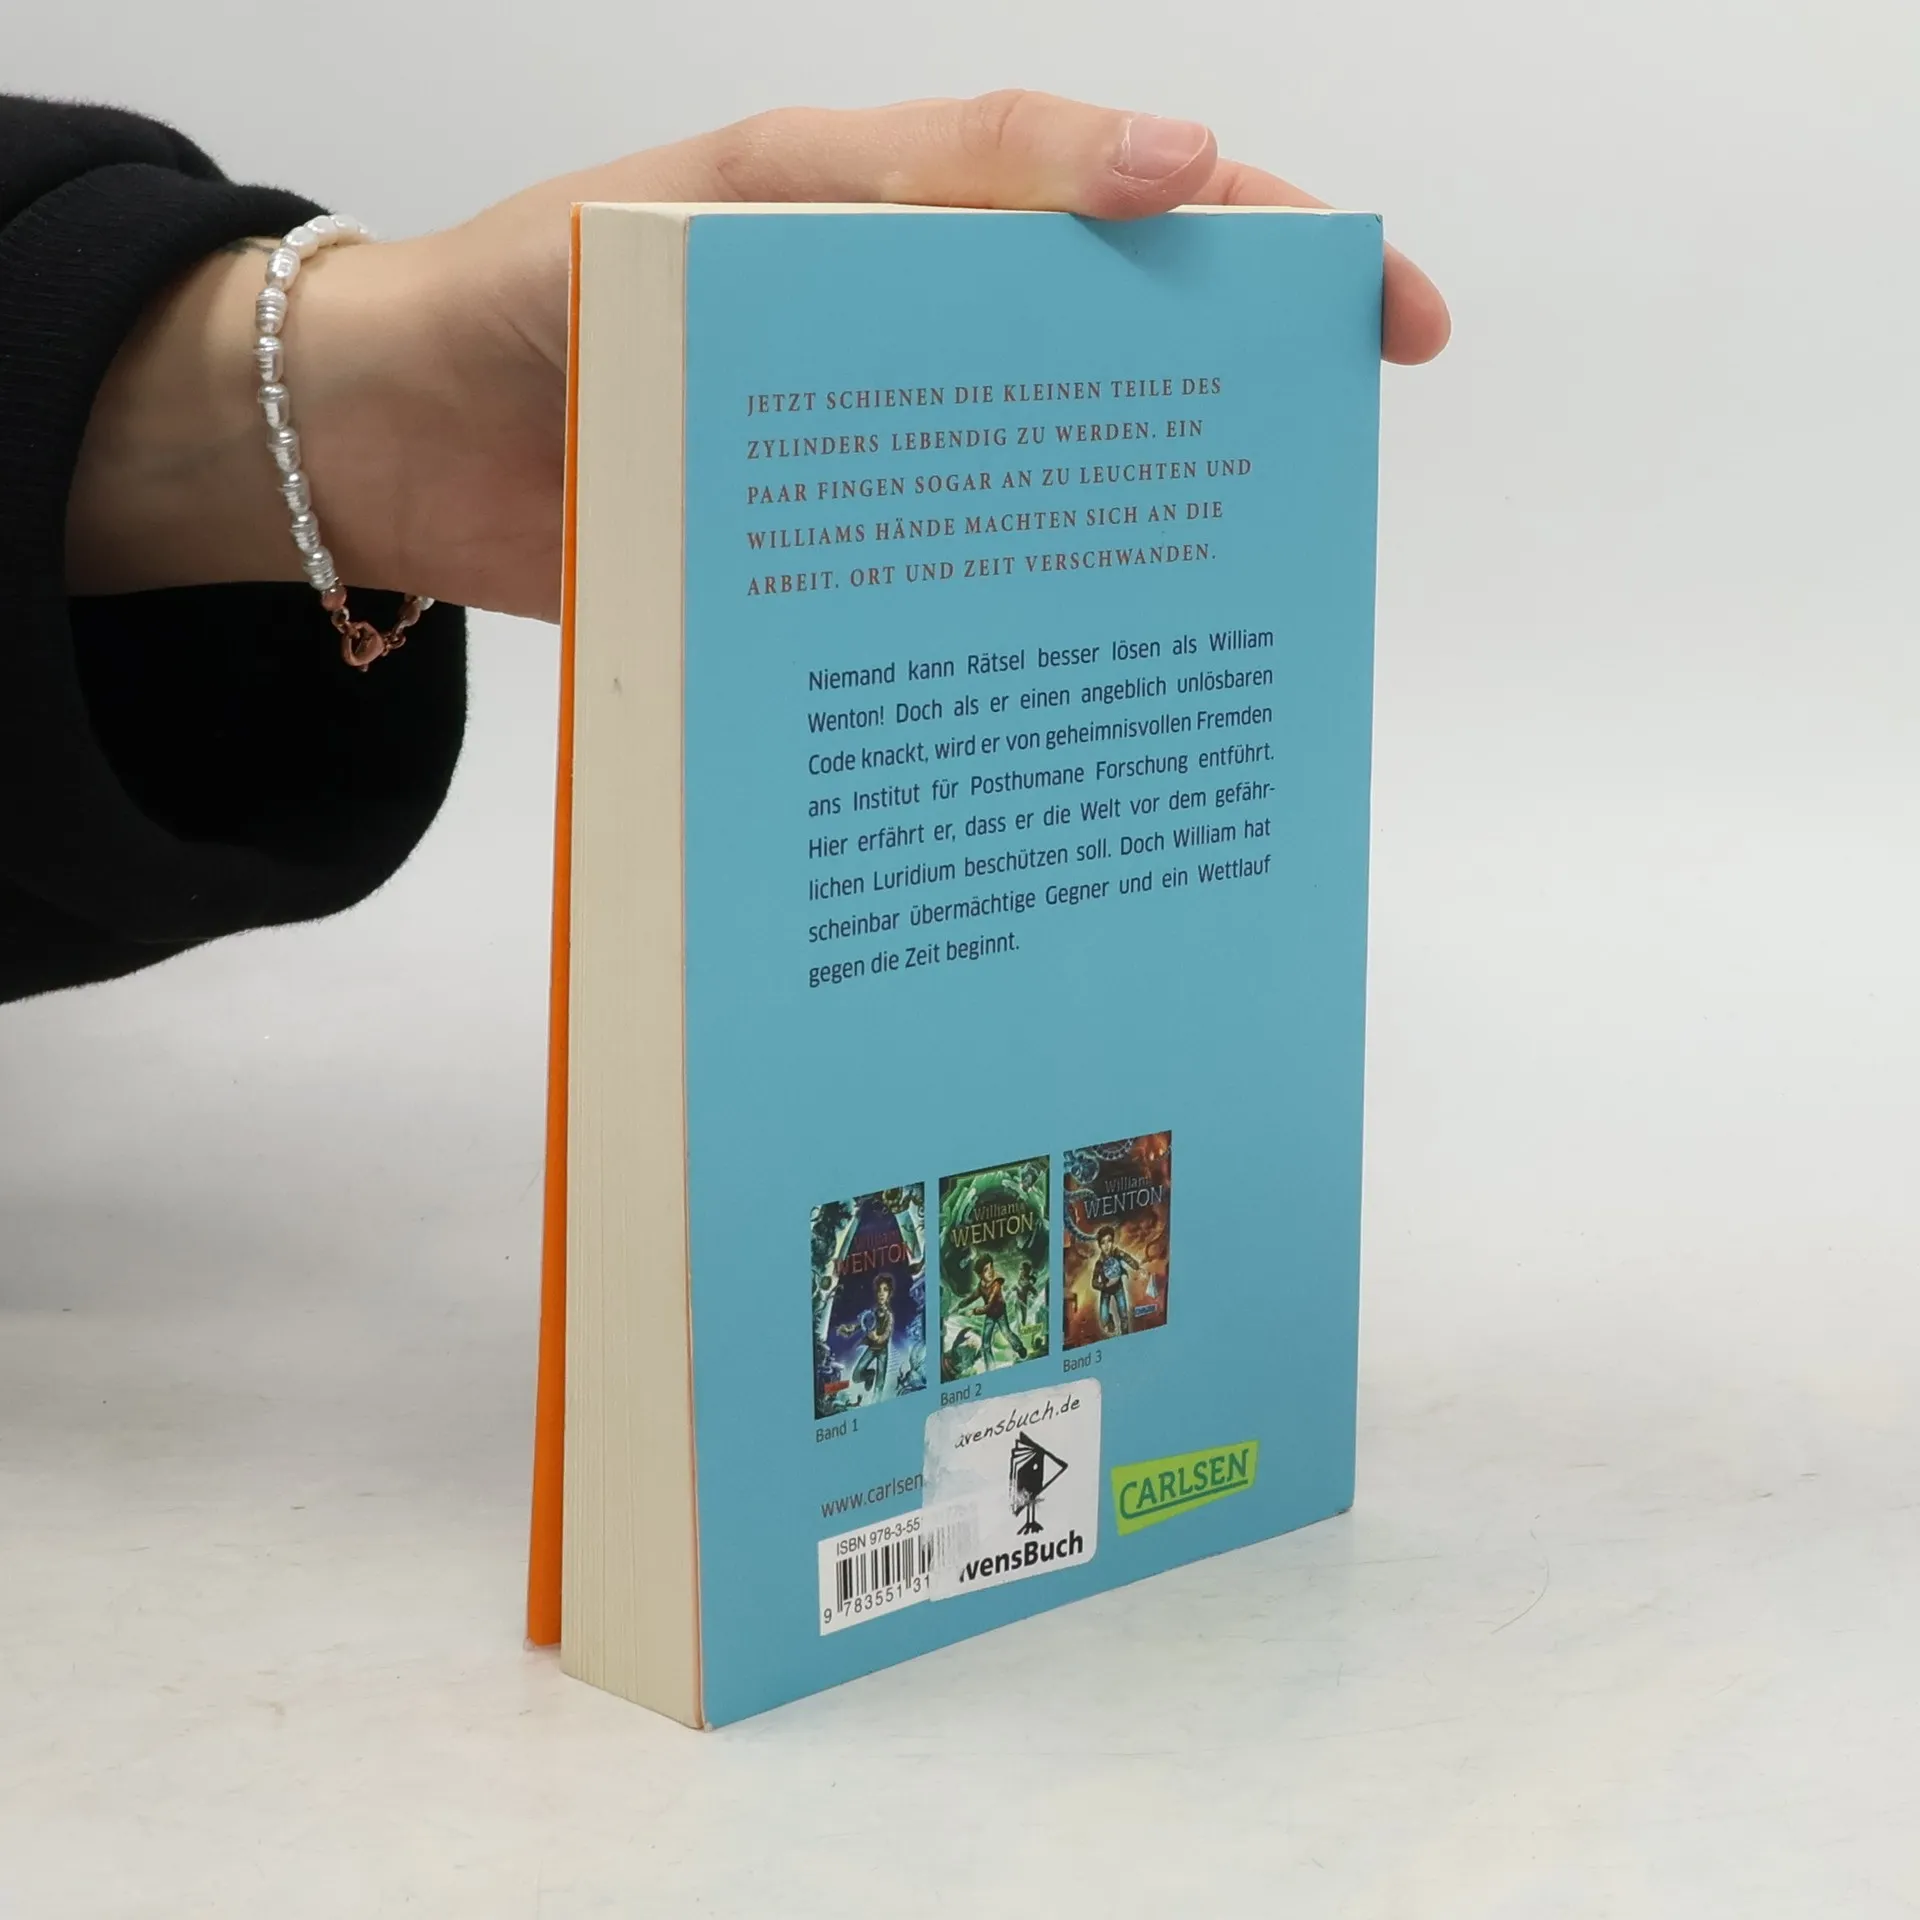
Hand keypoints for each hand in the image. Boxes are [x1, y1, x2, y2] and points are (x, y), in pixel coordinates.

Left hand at [68, 91, 1449, 620]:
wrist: (384, 442)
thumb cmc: (534, 286)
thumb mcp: (732, 197)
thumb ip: (925, 177)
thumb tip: (1154, 168)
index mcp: (906, 236)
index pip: (1126, 218)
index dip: (1269, 251)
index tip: (1386, 311)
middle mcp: (905, 356)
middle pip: (1105, 372)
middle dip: (1230, 416)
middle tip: (1332, 475)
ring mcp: (866, 481)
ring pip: (1034, 505)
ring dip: (1123, 550)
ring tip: (1223, 605)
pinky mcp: (814, 590)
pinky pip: (932, 609)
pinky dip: (999, 643)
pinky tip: (1060, 687)